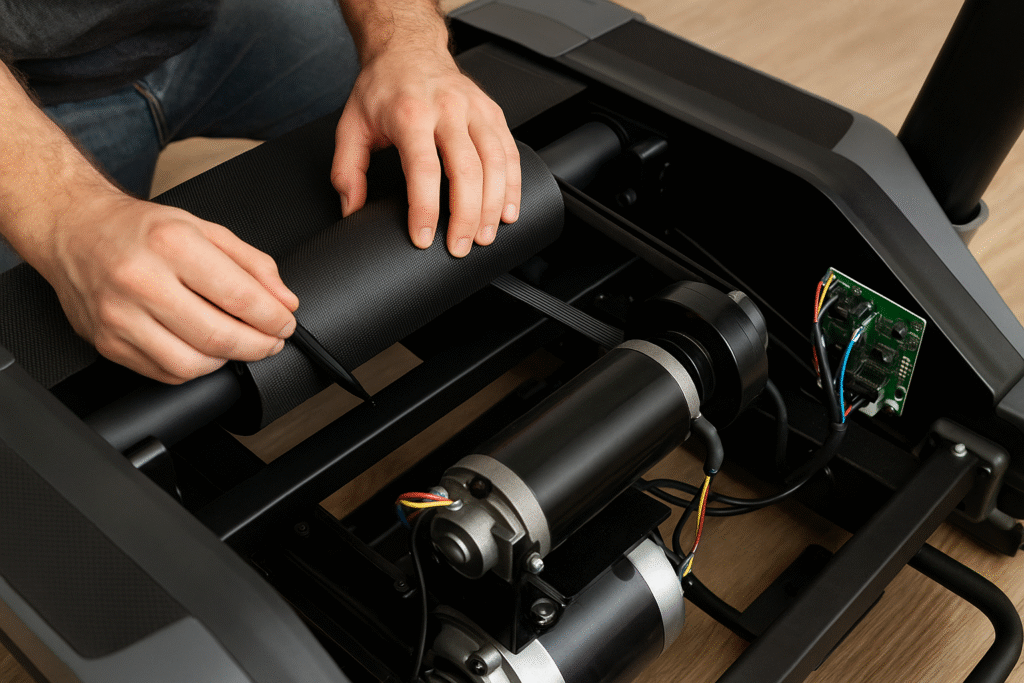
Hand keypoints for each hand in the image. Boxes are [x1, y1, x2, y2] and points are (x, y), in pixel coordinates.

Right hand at [34, 191, 298, 383]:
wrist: (74, 231)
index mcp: (172, 244)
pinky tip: (202, 349)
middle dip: (258, 346)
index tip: (285, 323)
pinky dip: (194, 368)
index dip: (272, 318)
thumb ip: (252, 264)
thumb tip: (284, 301)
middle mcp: (142, 281)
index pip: (239, 296)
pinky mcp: (107, 343)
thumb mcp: (204, 229)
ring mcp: (120, 317)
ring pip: (192, 365)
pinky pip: (165, 373)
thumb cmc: (139, 230)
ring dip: (226, 361)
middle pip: (218, 336)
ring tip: (236, 345)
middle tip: (271, 341)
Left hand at [331, 34, 520, 256]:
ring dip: (493, 205)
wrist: (408, 48)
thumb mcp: (351, 125)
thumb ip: (348, 171)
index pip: (423, 169)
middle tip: (459, 247)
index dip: (425, 209)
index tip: (422, 237)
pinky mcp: (492, 112)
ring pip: (495, 163)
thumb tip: (353, 209)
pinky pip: (509, 152)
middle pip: (466, 170)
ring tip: (485, 236)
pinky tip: (507, 210)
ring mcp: (475, 109)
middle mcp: (447, 109)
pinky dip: (512, 185)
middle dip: (466, 216)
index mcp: (410, 113)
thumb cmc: (383, 88)